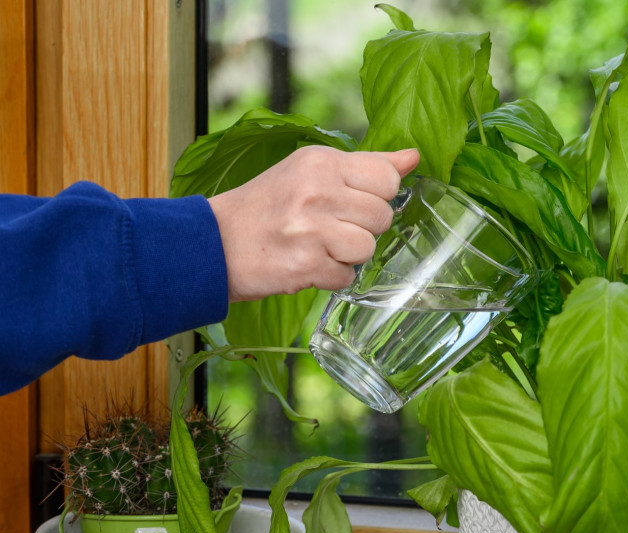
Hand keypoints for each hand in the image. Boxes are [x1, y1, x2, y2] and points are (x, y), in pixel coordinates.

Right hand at [208, 146, 419, 301]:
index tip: (351, 202)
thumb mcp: (312, 171)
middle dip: (362, 228)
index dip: (377, 196)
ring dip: (348, 256)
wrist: (212, 242)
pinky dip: (331, 277)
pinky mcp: (305, 264)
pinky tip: (307, 264)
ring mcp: (312, 228)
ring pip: (368, 248)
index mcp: (321, 162)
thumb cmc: (267, 206)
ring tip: (319, 246)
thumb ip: (367, 165)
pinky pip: (346, 277)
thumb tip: (413, 157)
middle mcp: (317, 190)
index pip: (388, 177)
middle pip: (382, 216)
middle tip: (329, 227)